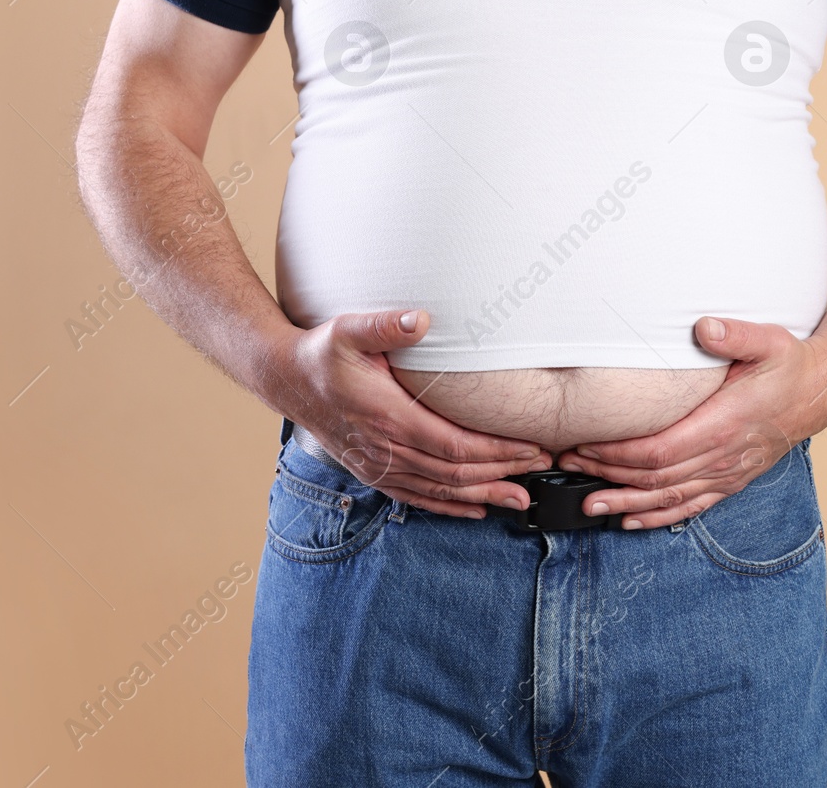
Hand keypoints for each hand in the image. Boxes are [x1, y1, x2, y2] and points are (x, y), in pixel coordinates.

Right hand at [260, 310, 553, 518]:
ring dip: (482, 495)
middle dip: (501, 474)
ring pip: (439, 490)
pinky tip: (475, 508)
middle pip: (454, 473)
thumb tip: (420, 319)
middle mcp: (384, 448)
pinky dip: (449, 506)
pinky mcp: (373, 470)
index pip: (453, 445)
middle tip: (540, 471)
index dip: (495, 451)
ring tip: (520, 498)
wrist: (286, 379)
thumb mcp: (347, 330)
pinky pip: (417, 497)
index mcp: (387, 417)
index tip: (529, 447)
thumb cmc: (321, 354)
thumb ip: (385, 326)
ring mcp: (378, 464)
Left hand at [555, 317, 826, 529]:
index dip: (617, 454)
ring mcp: (726, 474)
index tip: (584, 446)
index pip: (659, 450)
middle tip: (568, 467)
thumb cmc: (787, 365)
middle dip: (607, 475)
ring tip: (588, 505)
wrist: (818, 392)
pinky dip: (658, 517)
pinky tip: (632, 521)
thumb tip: (704, 327)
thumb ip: (734, 335)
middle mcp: (722, 457)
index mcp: (723, 425)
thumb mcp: (767, 340)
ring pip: (668, 499)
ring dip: (626, 504)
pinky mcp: (730, 481)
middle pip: (655, 478)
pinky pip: (690, 507)